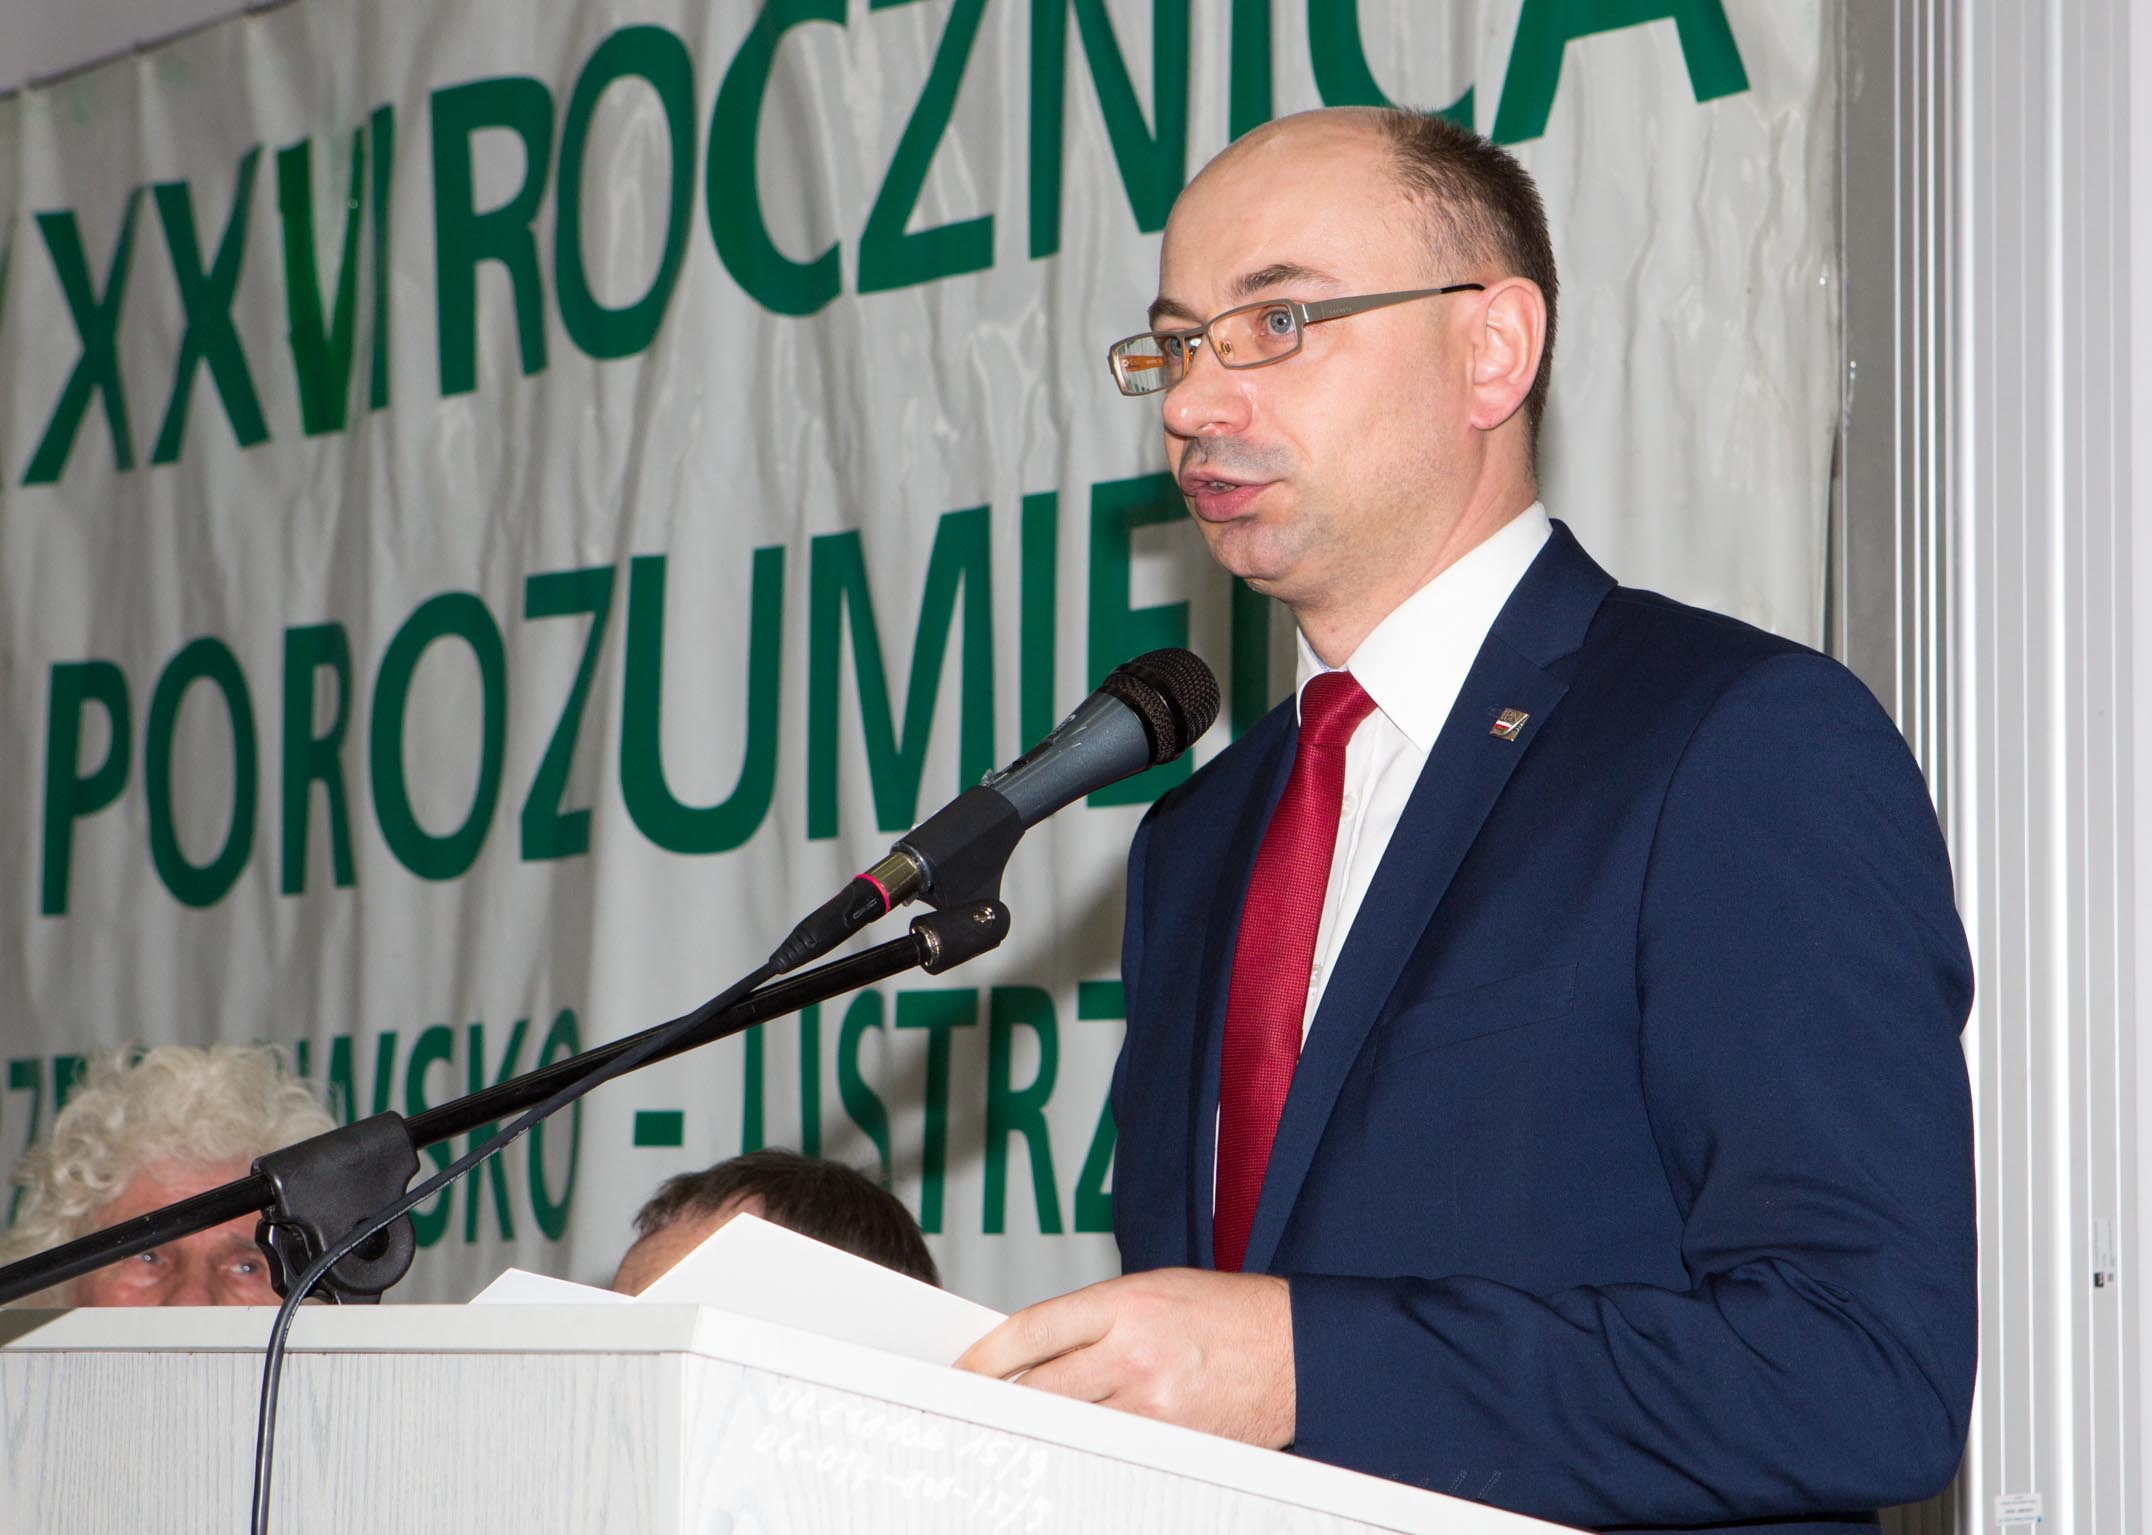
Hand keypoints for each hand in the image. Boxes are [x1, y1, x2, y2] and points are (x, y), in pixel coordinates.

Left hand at [954, 1267, 1294, 1446]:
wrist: (1301, 1350)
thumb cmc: (1230, 1313)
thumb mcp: (1156, 1291)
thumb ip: (1095, 1319)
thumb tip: (1034, 1351)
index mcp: (1128, 1304)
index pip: (1032, 1331)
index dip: (985, 1357)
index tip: (960, 1372)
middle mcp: (1136, 1354)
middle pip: (1040, 1389)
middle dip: (1004, 1402)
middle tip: (974, 1411)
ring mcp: (1155, 1406)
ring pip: (1071, 1426)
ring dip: (1043, 1429)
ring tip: (1018, 1433)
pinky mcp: (1173, 1444)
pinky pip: (1111, 1450)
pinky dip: (1088, 1448)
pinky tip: (1077, 1447)